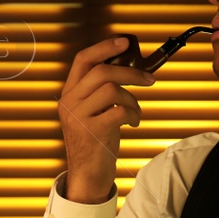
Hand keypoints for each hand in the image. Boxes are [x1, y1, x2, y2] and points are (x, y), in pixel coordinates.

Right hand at [57, 36, 155, 203]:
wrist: (87, 175)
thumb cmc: (96, 142)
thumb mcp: (94, 112)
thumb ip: (102, 92)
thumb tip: (129, 67)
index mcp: (69, 94)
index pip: (82, 60)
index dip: (104, 47)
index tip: (124, 41)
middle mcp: (69, 103)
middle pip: (101, 72)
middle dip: (131, 72)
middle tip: (149, 79)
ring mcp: (78, 117)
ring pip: (112, 90)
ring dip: (132, 100)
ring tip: (136, 113)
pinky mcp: (91, 132)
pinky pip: (118, 111)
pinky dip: (133, 114)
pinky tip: (133, 124)